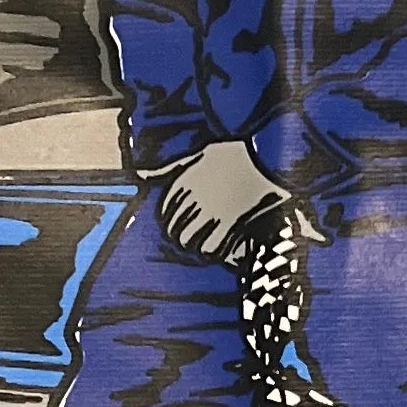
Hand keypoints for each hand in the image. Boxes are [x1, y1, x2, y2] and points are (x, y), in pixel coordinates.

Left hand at [158, 138, 286, 260]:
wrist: (265, 156)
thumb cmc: (233, 154)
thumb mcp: (197, 155)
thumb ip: (169, 169)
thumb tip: (141, 175)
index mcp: (183, 181)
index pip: (165, 212)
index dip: (173, 221)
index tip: (185, 223)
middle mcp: (193, 197)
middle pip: (174, 229)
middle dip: (181, 236)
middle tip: (195, 237)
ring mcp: (210, 210)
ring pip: (188, 242)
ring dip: (195, 246)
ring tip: (206, 243)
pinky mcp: (229, 222)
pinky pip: (210, 248)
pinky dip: (213, 252)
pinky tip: (220, 247)